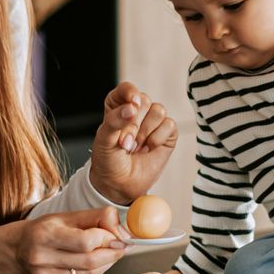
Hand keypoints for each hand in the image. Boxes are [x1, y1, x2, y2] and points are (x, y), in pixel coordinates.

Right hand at [0, 206, 125, 273]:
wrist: (18, 250)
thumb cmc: (45, 230)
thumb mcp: (69, 216)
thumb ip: (99, 217)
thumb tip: (123, 232)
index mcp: (45, 235)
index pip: (86, 241)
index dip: (107, 238)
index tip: (114, 234)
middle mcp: (42, 259)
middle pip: (91, 261)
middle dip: (113, 253)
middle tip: (120, 245)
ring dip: (106, 264)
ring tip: (106, 252)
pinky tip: (92, 264)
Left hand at [89, 82, 177, 203]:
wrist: (120, 184)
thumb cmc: (108, 160)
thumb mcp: (104, 140)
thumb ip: (115, 121)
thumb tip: (132, 107)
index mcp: (118, 106)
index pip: (126, 89)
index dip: (130, 92)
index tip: (132, 103)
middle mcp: (137, 111)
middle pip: (144, 100)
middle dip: (134, 123)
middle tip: (125, 142)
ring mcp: (153, 122)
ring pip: (158, 110)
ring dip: (145, 132)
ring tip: (136, 147)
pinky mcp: (167, 134)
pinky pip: (169, 125)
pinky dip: (157, 139)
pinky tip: (149, 149)